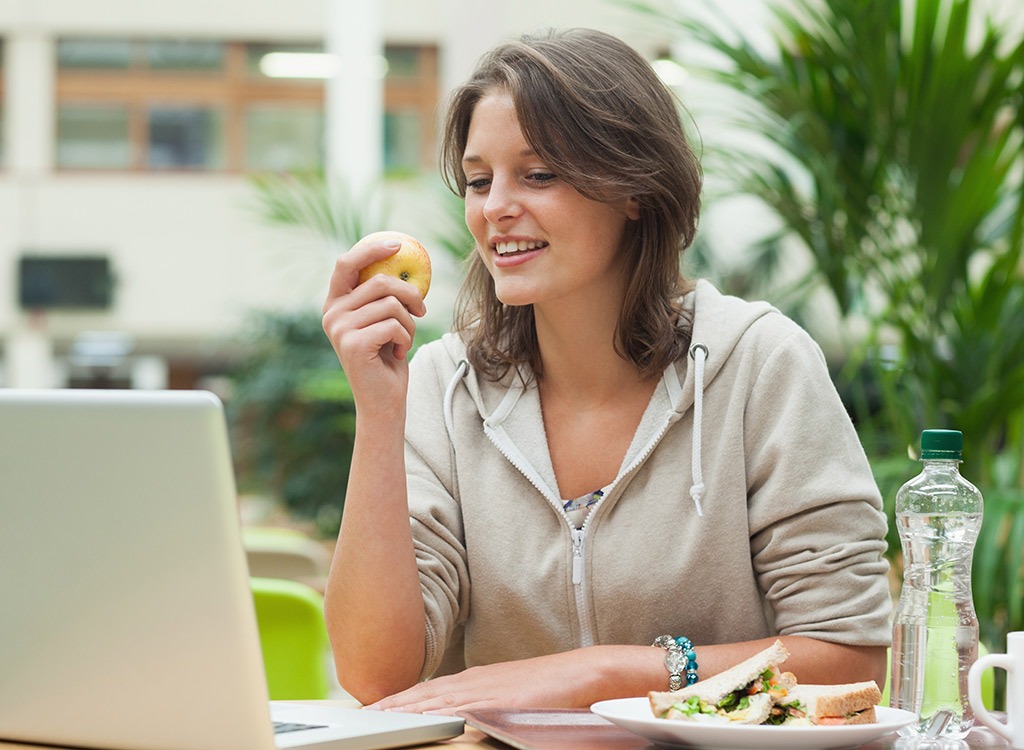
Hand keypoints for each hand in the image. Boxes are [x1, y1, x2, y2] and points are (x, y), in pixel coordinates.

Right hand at [322, 237, 427, 413]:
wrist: (383, 400)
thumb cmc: (387, 358)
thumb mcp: (383, 320)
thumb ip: (382, 295)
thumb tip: (403, 257)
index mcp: (335, 304)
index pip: (346, 263)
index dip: (371, 250)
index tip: (398, 245)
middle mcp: (331, 314)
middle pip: (379, 282)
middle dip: (409, 294)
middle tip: (422, 309)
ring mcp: (340, 329)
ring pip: (391, 304)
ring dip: (409, 323)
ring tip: (403, 340)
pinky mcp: (354, 344)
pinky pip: (395, 325)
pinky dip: (406, 338)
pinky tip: (398, 353)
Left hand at [363, 651, 601, 714]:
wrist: (580, 673)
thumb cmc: (549, 686)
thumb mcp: (508, 692)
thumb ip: (484, 699)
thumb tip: (469, 711)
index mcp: (475, 679)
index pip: (429, 691)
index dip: (401, 699)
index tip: (376, 707)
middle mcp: (474, 682)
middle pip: (424, 694)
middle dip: (393, 704)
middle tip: (365, 713)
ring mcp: (483, 690)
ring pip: (434, 700)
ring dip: (405, 709)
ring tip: (379, 717)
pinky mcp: (496, 702)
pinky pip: (458, 708)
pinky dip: (434, 712)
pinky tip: (418, 718)